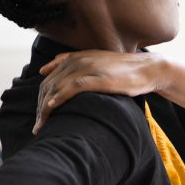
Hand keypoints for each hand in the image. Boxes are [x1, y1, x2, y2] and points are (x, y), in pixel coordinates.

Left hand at [33, 49, 170, 133]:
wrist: (147, 69)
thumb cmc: (122, 70)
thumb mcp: (95, 63)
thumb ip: (71, 64)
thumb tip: (44, 70)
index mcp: (75, 58)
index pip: (48, 79)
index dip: (40, 98)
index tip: (39, 116)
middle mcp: (77, 61)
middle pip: (49, 86)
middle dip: (40, 107)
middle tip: (37, 126)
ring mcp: (87, 68)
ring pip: (57, 88)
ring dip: (45, 108)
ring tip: (42, 125)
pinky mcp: (97, 78)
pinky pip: (72, 87)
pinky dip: (59, 98)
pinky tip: (52, 108)